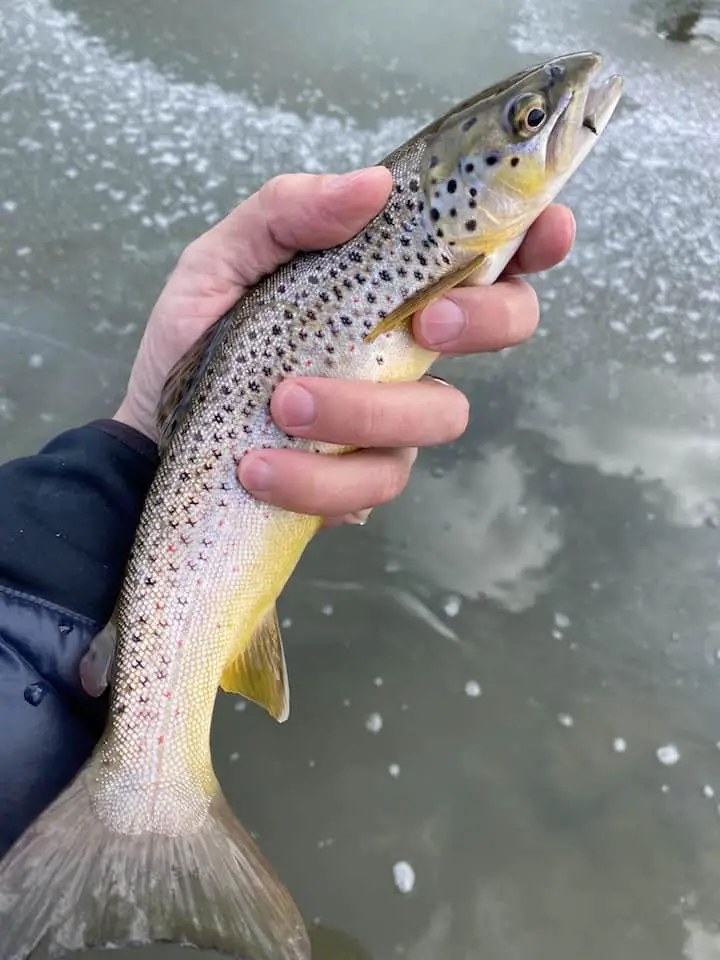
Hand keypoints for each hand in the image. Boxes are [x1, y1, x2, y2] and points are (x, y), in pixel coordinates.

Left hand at [115, 167, 574, 524]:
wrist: (157, 436)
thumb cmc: (197, 340)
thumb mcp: (223, 261)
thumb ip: (286, 214)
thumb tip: (372, 183)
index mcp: (387, 283)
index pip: (486, 254)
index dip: (535, 239)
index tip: (547, 228)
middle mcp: (407, 347)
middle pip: (508, 328)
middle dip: (485, 322)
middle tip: (423, 322)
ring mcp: (392, 419)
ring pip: (439, 417)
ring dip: (365, 412)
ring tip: (281, 404)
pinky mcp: (363, 481)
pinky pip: (375, 485)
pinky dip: (316, 480)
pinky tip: (258, 468)